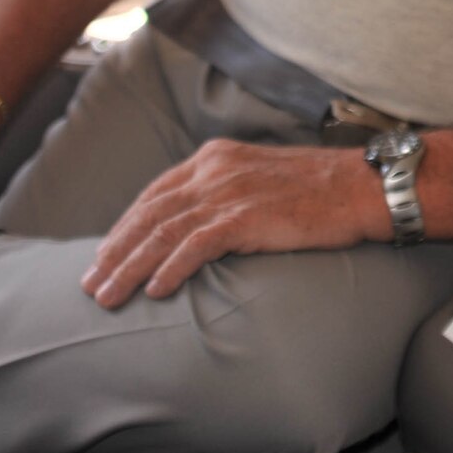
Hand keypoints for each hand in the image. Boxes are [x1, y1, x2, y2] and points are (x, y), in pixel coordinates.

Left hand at [82, 139, 383, 307]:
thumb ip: (227, 193)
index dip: (126, 226)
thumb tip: (200, 225)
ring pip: (163, 232)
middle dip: (115, 251)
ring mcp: (229, 191)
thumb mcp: (261, 179)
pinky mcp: (246, 216)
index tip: (106, 254)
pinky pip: (195, 245)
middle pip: (149, 213)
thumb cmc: (321, 188)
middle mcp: (215, 169)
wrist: (362, 186)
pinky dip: (170, 268)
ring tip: (108, 296)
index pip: (155, 193)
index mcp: (216, 157)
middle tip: (90, 283)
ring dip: (130, 267)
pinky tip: (155, 290)